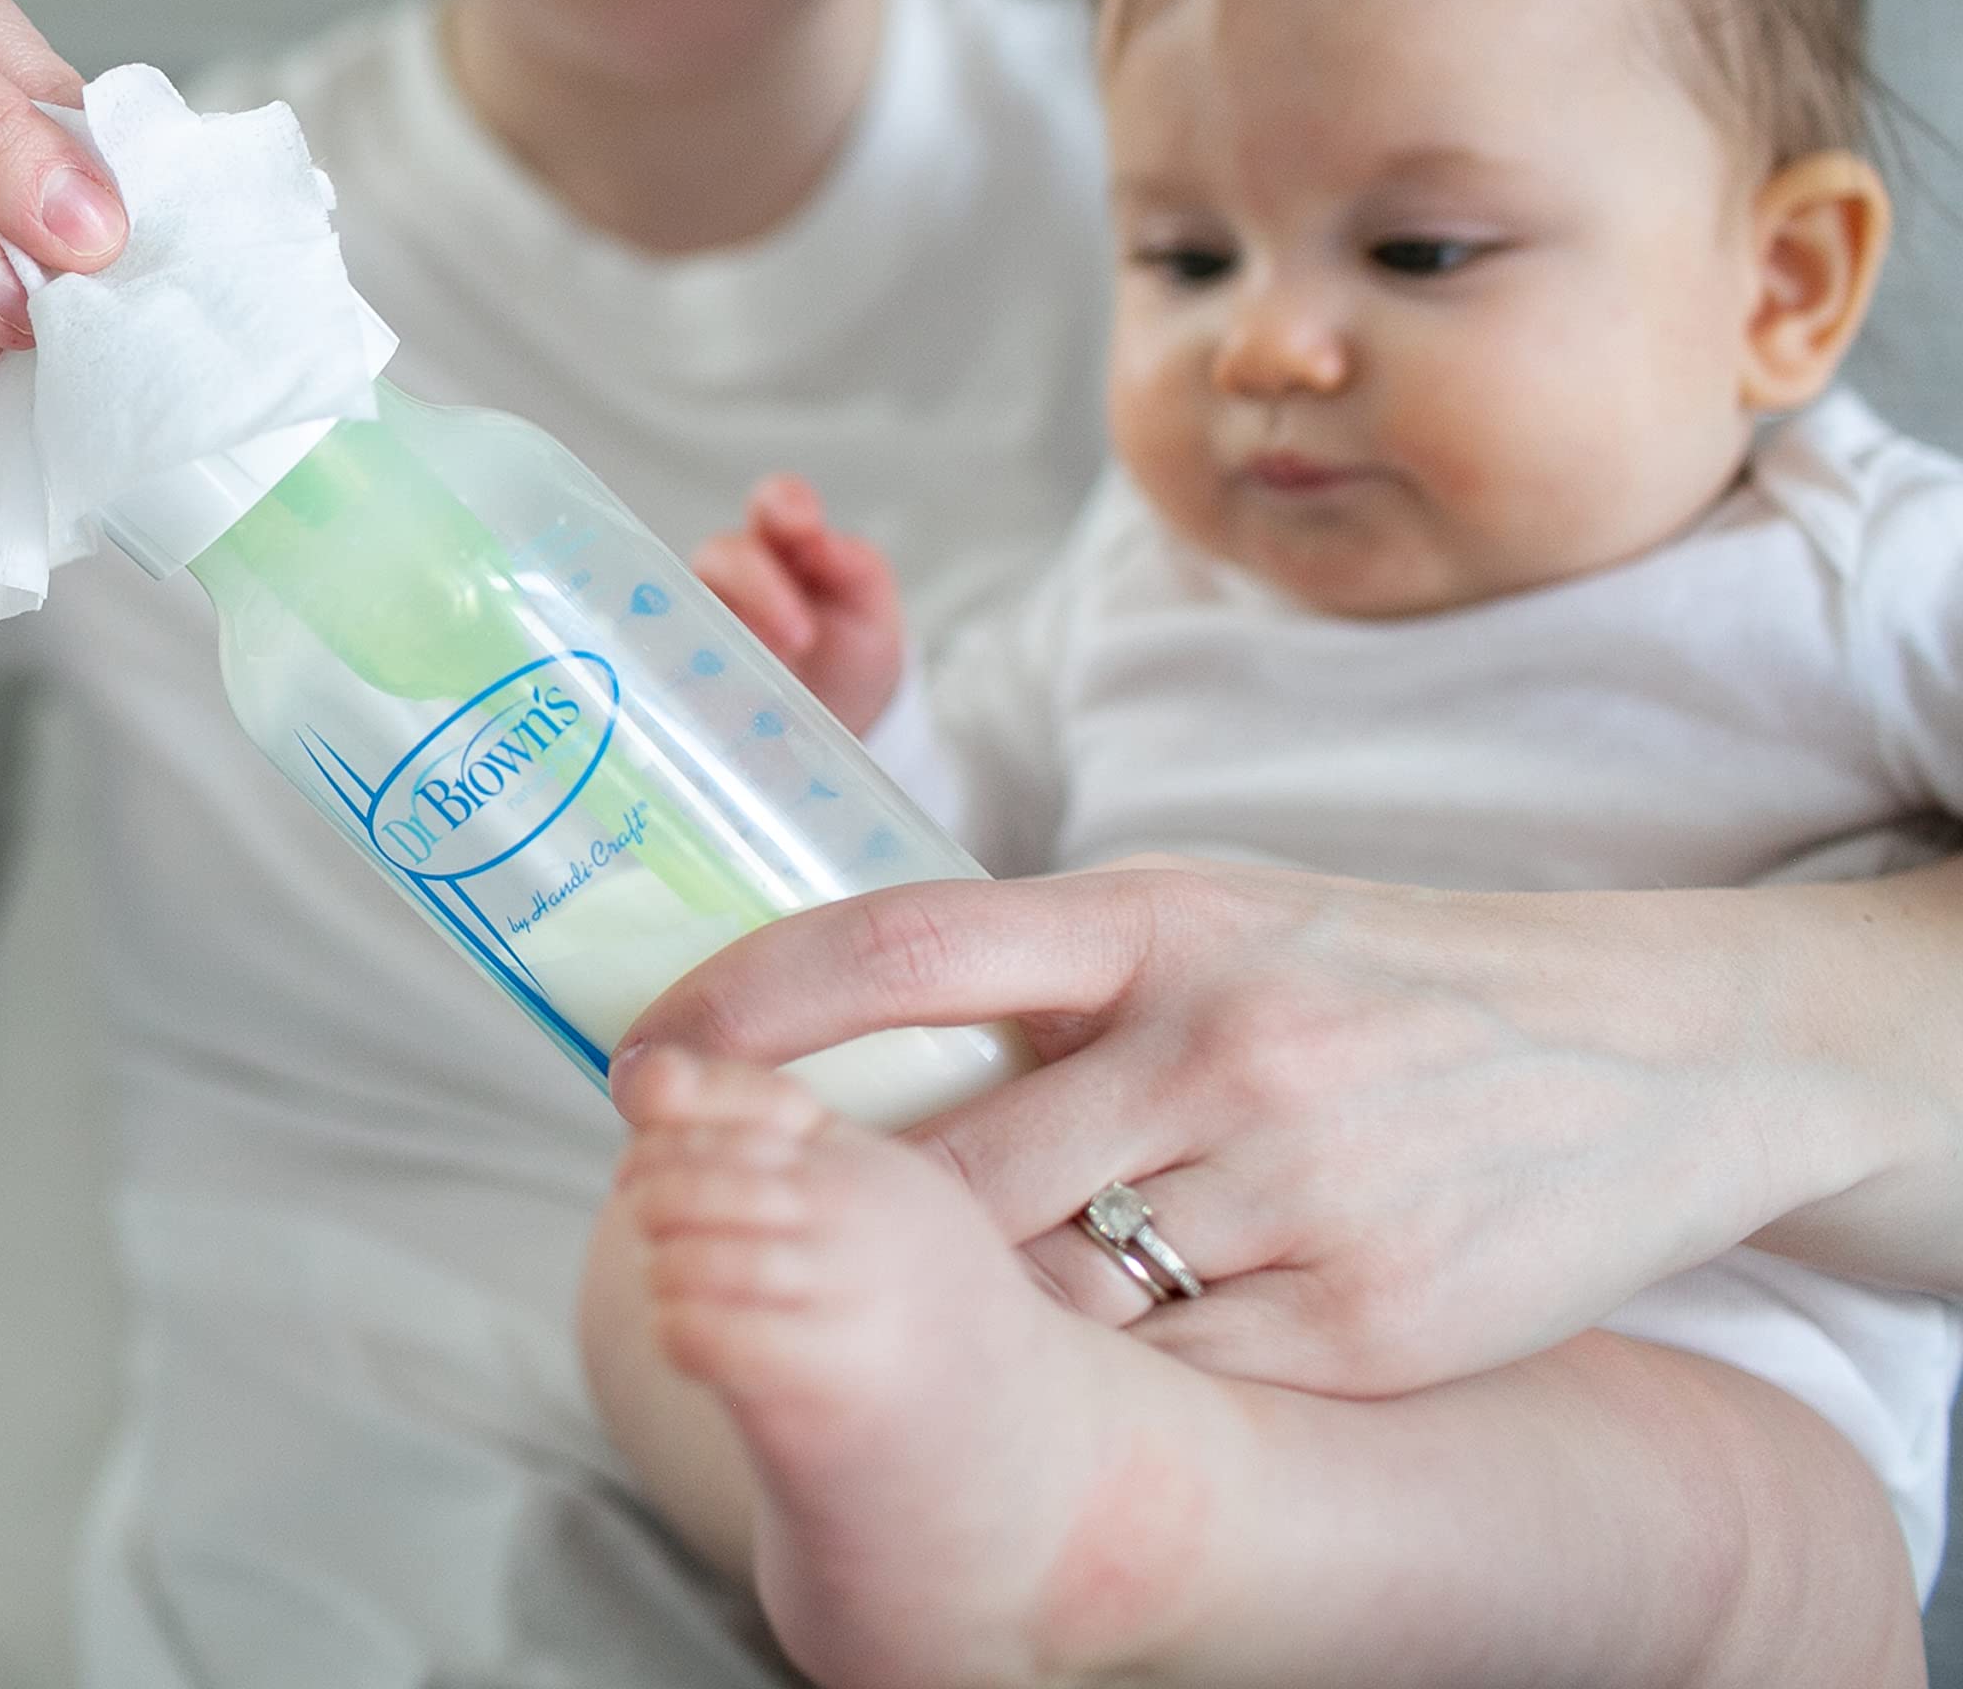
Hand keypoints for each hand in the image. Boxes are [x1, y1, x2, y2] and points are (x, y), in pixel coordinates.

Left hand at [617, 858, 1819, 1397]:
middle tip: (756, 1234)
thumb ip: (1051, 965)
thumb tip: (851, 1017)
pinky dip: (1115, 1371)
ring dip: (977, 1308)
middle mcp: (1209, 1042)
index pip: (898, 948)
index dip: (745, 1004)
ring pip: (1040, 1293)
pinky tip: (1109, 1342)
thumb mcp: (1212, 912)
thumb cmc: (1377, 970)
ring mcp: (1287, 1188)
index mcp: (1155, 916)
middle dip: (837, 1221)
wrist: (1644, 1048)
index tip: (647, 1058)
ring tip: (936, 1306)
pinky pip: (1166, 1377)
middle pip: (944, 1173)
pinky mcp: (1358, 1322)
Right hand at [693, 474, 906, 734]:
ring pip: (688, 601)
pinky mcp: (682, 666)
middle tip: (800, 636)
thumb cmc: (849, 653)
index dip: (784, 504)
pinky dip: (692, 673)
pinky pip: (670, 660)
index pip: (775, 503)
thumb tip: (820, 542)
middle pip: (723, 554)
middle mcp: (736, 572)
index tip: (804, 527)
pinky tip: (724, 695)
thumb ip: (856, 569)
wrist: (835, 720)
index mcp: (786, 544)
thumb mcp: (870, 614)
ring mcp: (703, 617)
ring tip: (771, 672)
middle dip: (758, 585)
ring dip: (726, 633)